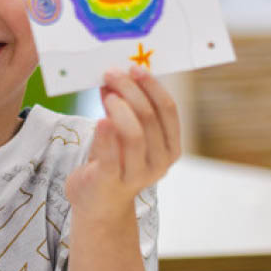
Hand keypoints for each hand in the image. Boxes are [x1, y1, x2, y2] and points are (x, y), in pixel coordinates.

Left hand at [65, 66, 179, 217]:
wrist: (99, 203)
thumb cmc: (113, 161)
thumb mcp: (123, 133)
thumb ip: (122, 108)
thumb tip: (115, 76)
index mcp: (170, 147)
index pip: (168, 110)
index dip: (152, 86)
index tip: (134, 68)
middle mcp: (160, 162)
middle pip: (149, 118)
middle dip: (130, 91)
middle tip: (111, 73)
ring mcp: (137, 175)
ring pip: (134, 135)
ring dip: (120, 108)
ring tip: (106, 92)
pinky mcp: (112, 182)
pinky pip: (111, 156)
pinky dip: (106, 135)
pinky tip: (100, 120)